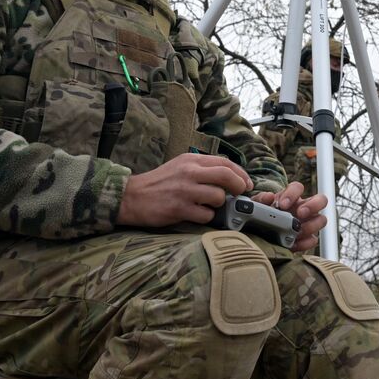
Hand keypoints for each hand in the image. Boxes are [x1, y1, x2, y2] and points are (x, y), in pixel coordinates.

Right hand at [119, 154, 253, 228]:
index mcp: (191, 161)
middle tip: (240, 194)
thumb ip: (203, 169)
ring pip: (218, 197)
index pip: (225, 163)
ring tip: (209, 205)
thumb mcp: (181, 166)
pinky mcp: (179, 209)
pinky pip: (205, 215)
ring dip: (219, 204)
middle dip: (239, 186)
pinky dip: (206, 217)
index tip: (246, 184)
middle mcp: (189, 173)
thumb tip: (230, 177)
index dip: (241, 174)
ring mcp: (184, 191)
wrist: (131, 196)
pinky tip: (197, 214)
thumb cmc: (159, 183)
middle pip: (226, 176)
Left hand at [254, 181, 328, 252]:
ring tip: (297, 232)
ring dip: (311, 225)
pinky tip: (294, 244)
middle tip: (300, 214)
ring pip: (322, 220)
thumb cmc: (260, 217)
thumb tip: (269, 197)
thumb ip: (260, 200)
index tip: (282, 205)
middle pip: (321, 200)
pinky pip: (314, 240)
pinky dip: (305, 243)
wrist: (258, 236)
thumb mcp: (256, 207)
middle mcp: (303, 207)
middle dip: (313, 206)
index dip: (293, 194)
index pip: (298, 187)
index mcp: (291, 197)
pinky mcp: (306, 239)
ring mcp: (308, 223)